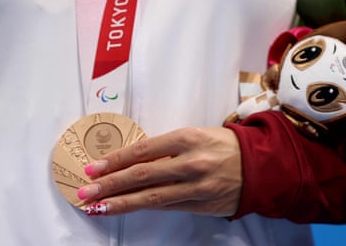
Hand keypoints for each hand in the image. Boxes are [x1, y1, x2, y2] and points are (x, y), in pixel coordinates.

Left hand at [77, 127, 241, 216]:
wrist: (260, 166)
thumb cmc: (223, 146)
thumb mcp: (195, 136)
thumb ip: (166, 149)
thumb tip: (132, 160)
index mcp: (187, 138)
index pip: (142, 150)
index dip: (115, 161)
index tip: (93, 168)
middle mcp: (190, 163)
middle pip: (142, 175)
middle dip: (110, 184)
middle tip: (85, 191)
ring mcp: (197, 187)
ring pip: (151, 197)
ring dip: (121, 202)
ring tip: (97, 207)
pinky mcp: (202, 205)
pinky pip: (168, 207)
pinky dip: (144, 208)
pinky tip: (126, 209)